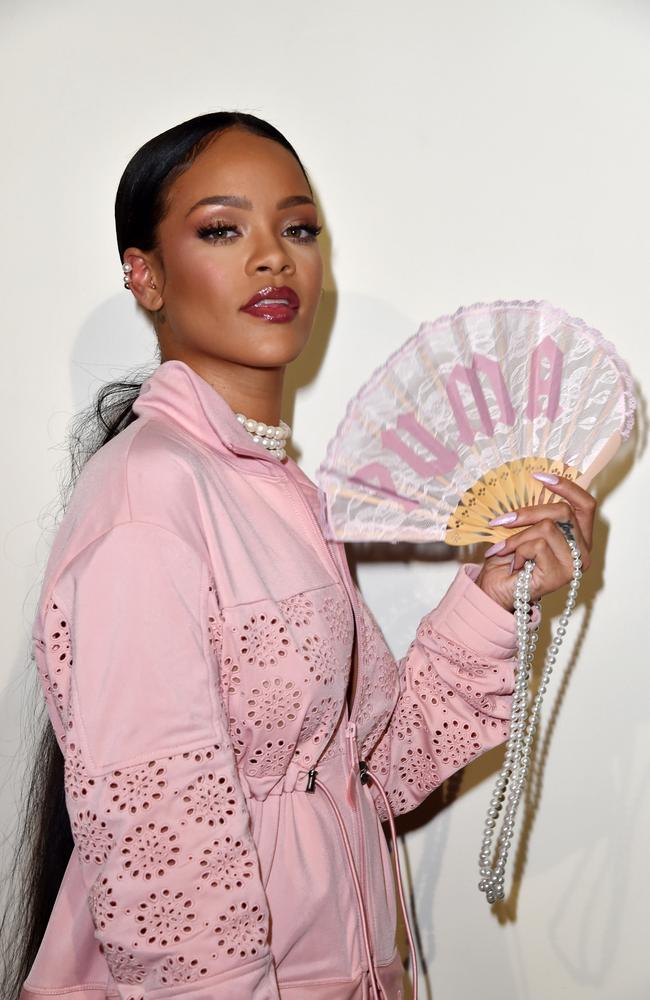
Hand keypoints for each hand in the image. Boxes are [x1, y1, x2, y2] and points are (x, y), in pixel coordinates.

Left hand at [474, 474, 595, 612]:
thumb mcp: (524, 529)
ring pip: (547, 528)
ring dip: (517, 538)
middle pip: (563, 511)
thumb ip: (536, 513)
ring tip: (505, 550)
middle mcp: (583, 551)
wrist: (495, 591)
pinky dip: (518, 551)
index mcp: (578, 537)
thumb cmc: (509, 561)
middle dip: (527, 513)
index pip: (585, 504)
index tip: (539, 476)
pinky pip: (537, 545)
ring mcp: (575, 564)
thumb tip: (533, 482)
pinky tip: (513, 564)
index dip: (566, 487)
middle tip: (501, 521)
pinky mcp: (562, 574)